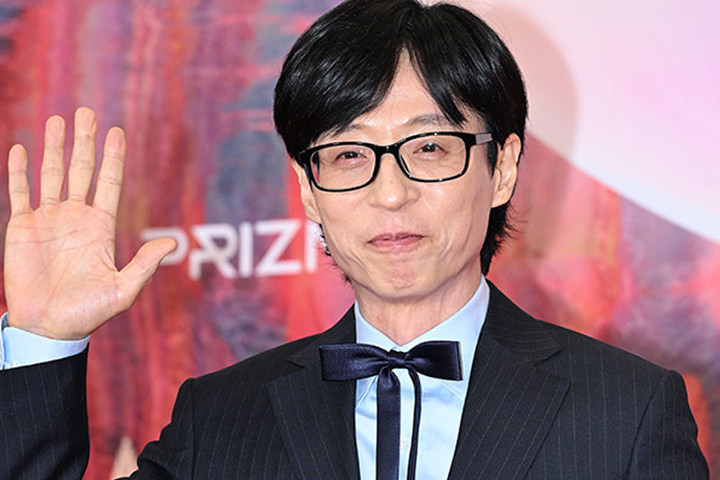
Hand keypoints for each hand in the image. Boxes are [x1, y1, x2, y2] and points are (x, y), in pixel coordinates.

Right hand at [4, 107, 175, 339]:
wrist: (48, 327)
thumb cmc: (88, 312)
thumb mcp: (123, 289)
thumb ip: (145, 264)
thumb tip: (173, 242)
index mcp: (100, 226)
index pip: (109, 183)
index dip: (112, 158)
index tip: (117, 131)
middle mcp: (76, 216)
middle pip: (82, 170)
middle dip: (85, 142)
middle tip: (87, 113)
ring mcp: (49, 219)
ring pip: (52, 174)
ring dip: (54, 148)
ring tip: (58, 120)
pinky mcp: (22, 228)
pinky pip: (20, 193)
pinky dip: (19, 172)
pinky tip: (21, 149)